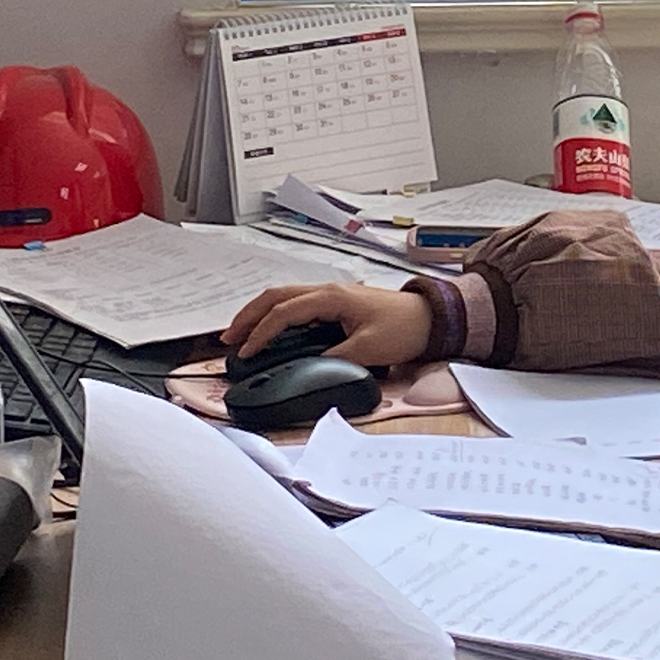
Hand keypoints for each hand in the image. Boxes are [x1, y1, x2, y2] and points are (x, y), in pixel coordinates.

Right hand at [221, 284, 431, 367]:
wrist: (431, 317)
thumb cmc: (404, 328)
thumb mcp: (368, 348)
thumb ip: (335, 358)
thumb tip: (307, 369)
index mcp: (331, 297)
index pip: (284, 312)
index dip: (261, 332)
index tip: (246, 351)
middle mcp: (327, 291)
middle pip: (275, 296)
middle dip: (248, 316)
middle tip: (228, 338)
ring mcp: (331, 295)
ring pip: (284, 297)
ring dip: (259, 313)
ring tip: (240, 334)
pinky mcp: (336, 303)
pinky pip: (297, 304)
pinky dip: (276, 315)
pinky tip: (270, 330)